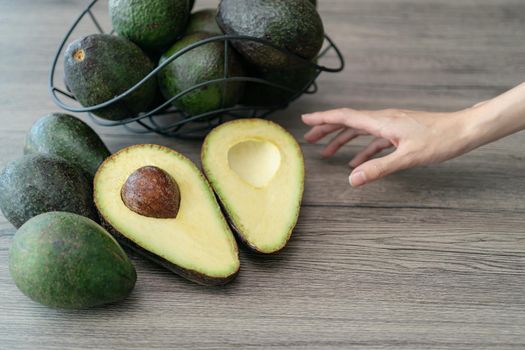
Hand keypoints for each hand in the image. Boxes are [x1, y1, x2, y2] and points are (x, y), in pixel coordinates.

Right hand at [302, 107, 481, 186]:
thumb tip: (352, 179)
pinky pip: (373, 140)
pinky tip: (357, 162)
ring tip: (327, 152)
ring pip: (360, 130)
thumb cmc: (440, 140)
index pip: (346, 117)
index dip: (324, 118)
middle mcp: (383, 119)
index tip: (305, 119)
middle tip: (310, 138)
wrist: (464, 130)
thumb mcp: (408, 158)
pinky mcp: (399, 132)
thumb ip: (378, 169)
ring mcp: (391, 125)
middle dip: (327, 129)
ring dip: (342, 140)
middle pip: (348, 122)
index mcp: (381, 122)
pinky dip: (361, 150)